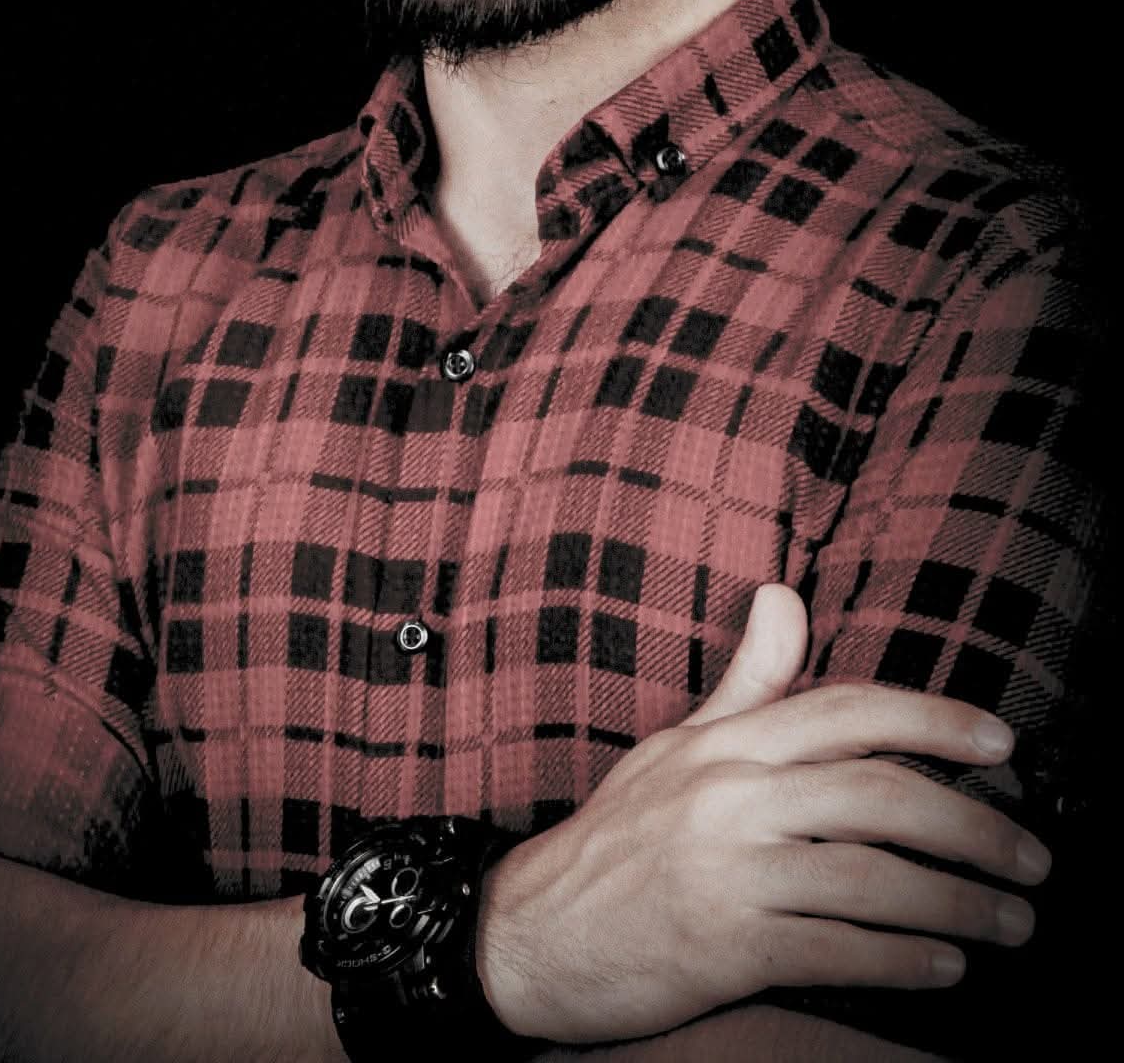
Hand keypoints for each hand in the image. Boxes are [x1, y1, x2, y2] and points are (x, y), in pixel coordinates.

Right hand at [475, 584, 1051, 1047]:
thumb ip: (746, 682)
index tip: (1003, 743)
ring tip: (1012, 921)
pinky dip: (903, 960)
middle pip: (881, 794)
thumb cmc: (618, 837)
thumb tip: (783, 596)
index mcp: (728, 743)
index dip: (935, 720)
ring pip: (872, 877)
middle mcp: (732, 796)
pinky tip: (946, 966)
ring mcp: (728, 870)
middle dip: (975, 824)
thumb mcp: (676, 746)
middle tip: (1034, 854)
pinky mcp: (723, 945)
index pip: (849, 710)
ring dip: (960, 903)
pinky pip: (837, 950)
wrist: (528, 933)